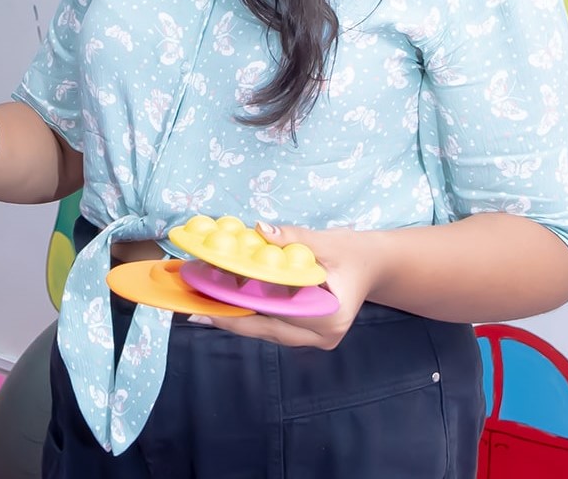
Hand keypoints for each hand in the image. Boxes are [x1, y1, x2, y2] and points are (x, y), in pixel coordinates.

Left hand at [188, 223, 383, 349]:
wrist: (372, 265)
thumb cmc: (353, 252)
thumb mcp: (326, 241)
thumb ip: (292, 237)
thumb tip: (260, 229)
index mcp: (329, 317)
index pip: (275, 314)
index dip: (240, 307)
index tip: (209, 300)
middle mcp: (321, 336)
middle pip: (265, 329)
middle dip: (228, 317)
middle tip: (194, 308)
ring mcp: (314, 338)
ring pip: (265, 330)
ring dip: (234, 316)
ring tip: (200, 304)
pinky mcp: (306, 333)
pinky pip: (271, 324)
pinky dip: (248, 313)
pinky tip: (222, 302)